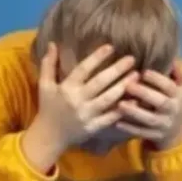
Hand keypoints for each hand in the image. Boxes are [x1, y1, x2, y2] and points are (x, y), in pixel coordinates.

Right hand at [23, 43, 138, 168]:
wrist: (49, 137)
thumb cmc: (48, 108)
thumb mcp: (44, 85)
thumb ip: (49, 64)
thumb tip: (53, 43)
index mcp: (66, 88)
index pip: (83, 70)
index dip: (96, 58)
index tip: (110, 47)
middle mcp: (77, 101)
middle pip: (99, 83)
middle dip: (116, 70)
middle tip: (131, 59)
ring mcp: (87, 115)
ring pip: (108, 99)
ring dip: (123, 87)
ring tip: (136, 75)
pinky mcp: (94, 127)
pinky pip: (111, 117)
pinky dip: (123, 109)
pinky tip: (135, 100)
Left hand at [116, 61, 181, 149]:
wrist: (178, 132)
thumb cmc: (174, 101)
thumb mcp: (181, 87)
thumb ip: (178, 73)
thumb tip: (172, 57)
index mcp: (179, 95)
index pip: (169, 86)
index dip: (158, 79)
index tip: (143, 72)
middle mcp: (173, 110)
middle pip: (160, 102)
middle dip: (145, 94)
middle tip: (128, 85)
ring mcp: (164, 124)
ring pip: (150, 119)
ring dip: (135, 112)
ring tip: (120, 104)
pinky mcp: (155, 136)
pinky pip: (142, 133)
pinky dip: (130, 128)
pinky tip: (117, 122)